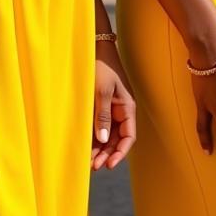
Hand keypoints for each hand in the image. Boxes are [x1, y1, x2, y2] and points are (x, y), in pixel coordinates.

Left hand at [92, 43, 136, 170]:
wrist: (95, 49)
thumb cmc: (102, 68)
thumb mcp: (102, 92)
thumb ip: (102, 116)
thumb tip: (103, 140)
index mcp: (127, 108)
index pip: (129, 136)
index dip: (121, 152)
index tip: (109, 165)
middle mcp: (121, 111)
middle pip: (117, 139)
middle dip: (108, 154)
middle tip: (94, 167)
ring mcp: (110, 110)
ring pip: (108, 136)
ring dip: (100, 149)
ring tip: (88, 162)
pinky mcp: (100, 107)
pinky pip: (99, 127)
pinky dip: (94, 139)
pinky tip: (86, 148)